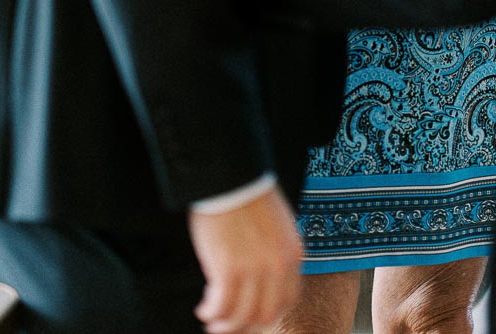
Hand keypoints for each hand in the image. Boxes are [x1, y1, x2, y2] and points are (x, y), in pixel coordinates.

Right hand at [189, 185, 302, 332]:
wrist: (232, 176)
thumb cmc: (248, 196)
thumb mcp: (276, 227)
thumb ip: (275, 253)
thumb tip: (262, 280)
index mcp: (292, 254)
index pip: (287, 300)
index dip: (266, 314)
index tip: (250, 316)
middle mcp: (278, 266)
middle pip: (265, 315)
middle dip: (245, 325)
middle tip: (227, 324)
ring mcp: (254, 269)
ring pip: (241, 316)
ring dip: (224, 324)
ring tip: (211, 318)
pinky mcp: (229, 268)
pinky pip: (221, 306)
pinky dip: (211, 312)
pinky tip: (203, 307)